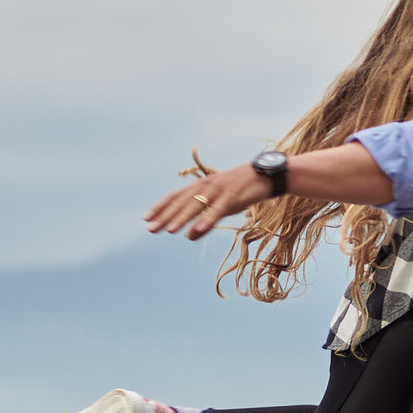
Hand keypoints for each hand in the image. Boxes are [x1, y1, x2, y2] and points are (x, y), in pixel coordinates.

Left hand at [145, 165, 273, 239]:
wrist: (266, 176)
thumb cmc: (241, 191)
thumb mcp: (220, 206)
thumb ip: (204, 221)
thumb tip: (189, 237)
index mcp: (201, 186)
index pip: (176, 196)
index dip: (160, 207)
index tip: (146, 218)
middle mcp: (206, 186)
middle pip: (182, 202)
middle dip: (165, 215)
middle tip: (150, 228)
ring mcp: (219, 191)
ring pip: (196, 205)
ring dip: (182, 218)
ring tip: (169, 230)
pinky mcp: (232, 197)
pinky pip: (217, 210)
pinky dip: (207, 220)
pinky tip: (197, 231)